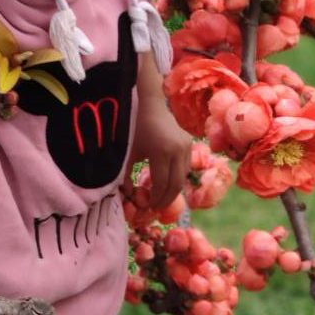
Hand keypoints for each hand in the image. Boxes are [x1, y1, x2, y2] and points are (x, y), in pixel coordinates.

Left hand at [125, 95, 191, 209]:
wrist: (150, 105)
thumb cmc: (136, 128)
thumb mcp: (128, 152)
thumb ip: (125, 175)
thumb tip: (127, 196)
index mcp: (161, 151)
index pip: (162, 184)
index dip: (156, 199)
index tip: (147, 207)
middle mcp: (177, 150)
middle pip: (176, 184)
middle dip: (166, 200)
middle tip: (156, 209)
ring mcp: (186, 146)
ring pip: (183, 177)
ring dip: (173, 191)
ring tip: (161, 199)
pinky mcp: (189, 144)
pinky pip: (186, 167)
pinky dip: (177, 178)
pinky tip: (166, 184)